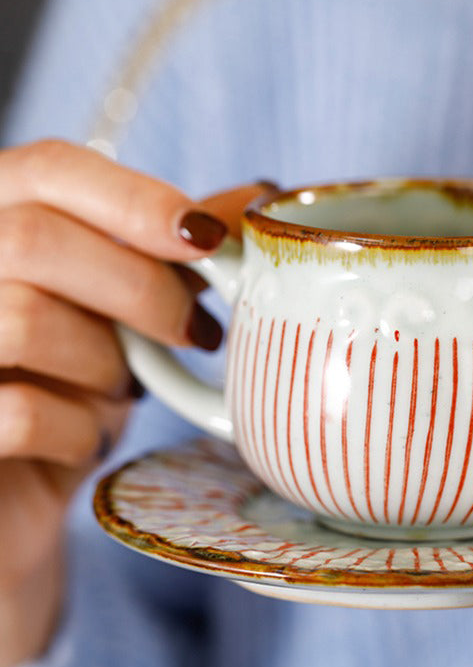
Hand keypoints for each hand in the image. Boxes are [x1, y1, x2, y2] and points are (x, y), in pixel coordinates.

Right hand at [0, 139, 262, 666]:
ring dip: (106, 364)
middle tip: (196, 333)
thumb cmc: (65, 391)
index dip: (138, 200)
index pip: (50, 168)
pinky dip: (80, 432)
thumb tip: (255, 199)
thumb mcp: (115, 316)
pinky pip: (22, 412)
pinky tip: (84, 439)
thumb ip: (162, 257)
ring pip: (25, 320)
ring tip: (123, 388)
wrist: (12, 498)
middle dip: (142, 289)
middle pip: (36, 238)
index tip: (209, 242)